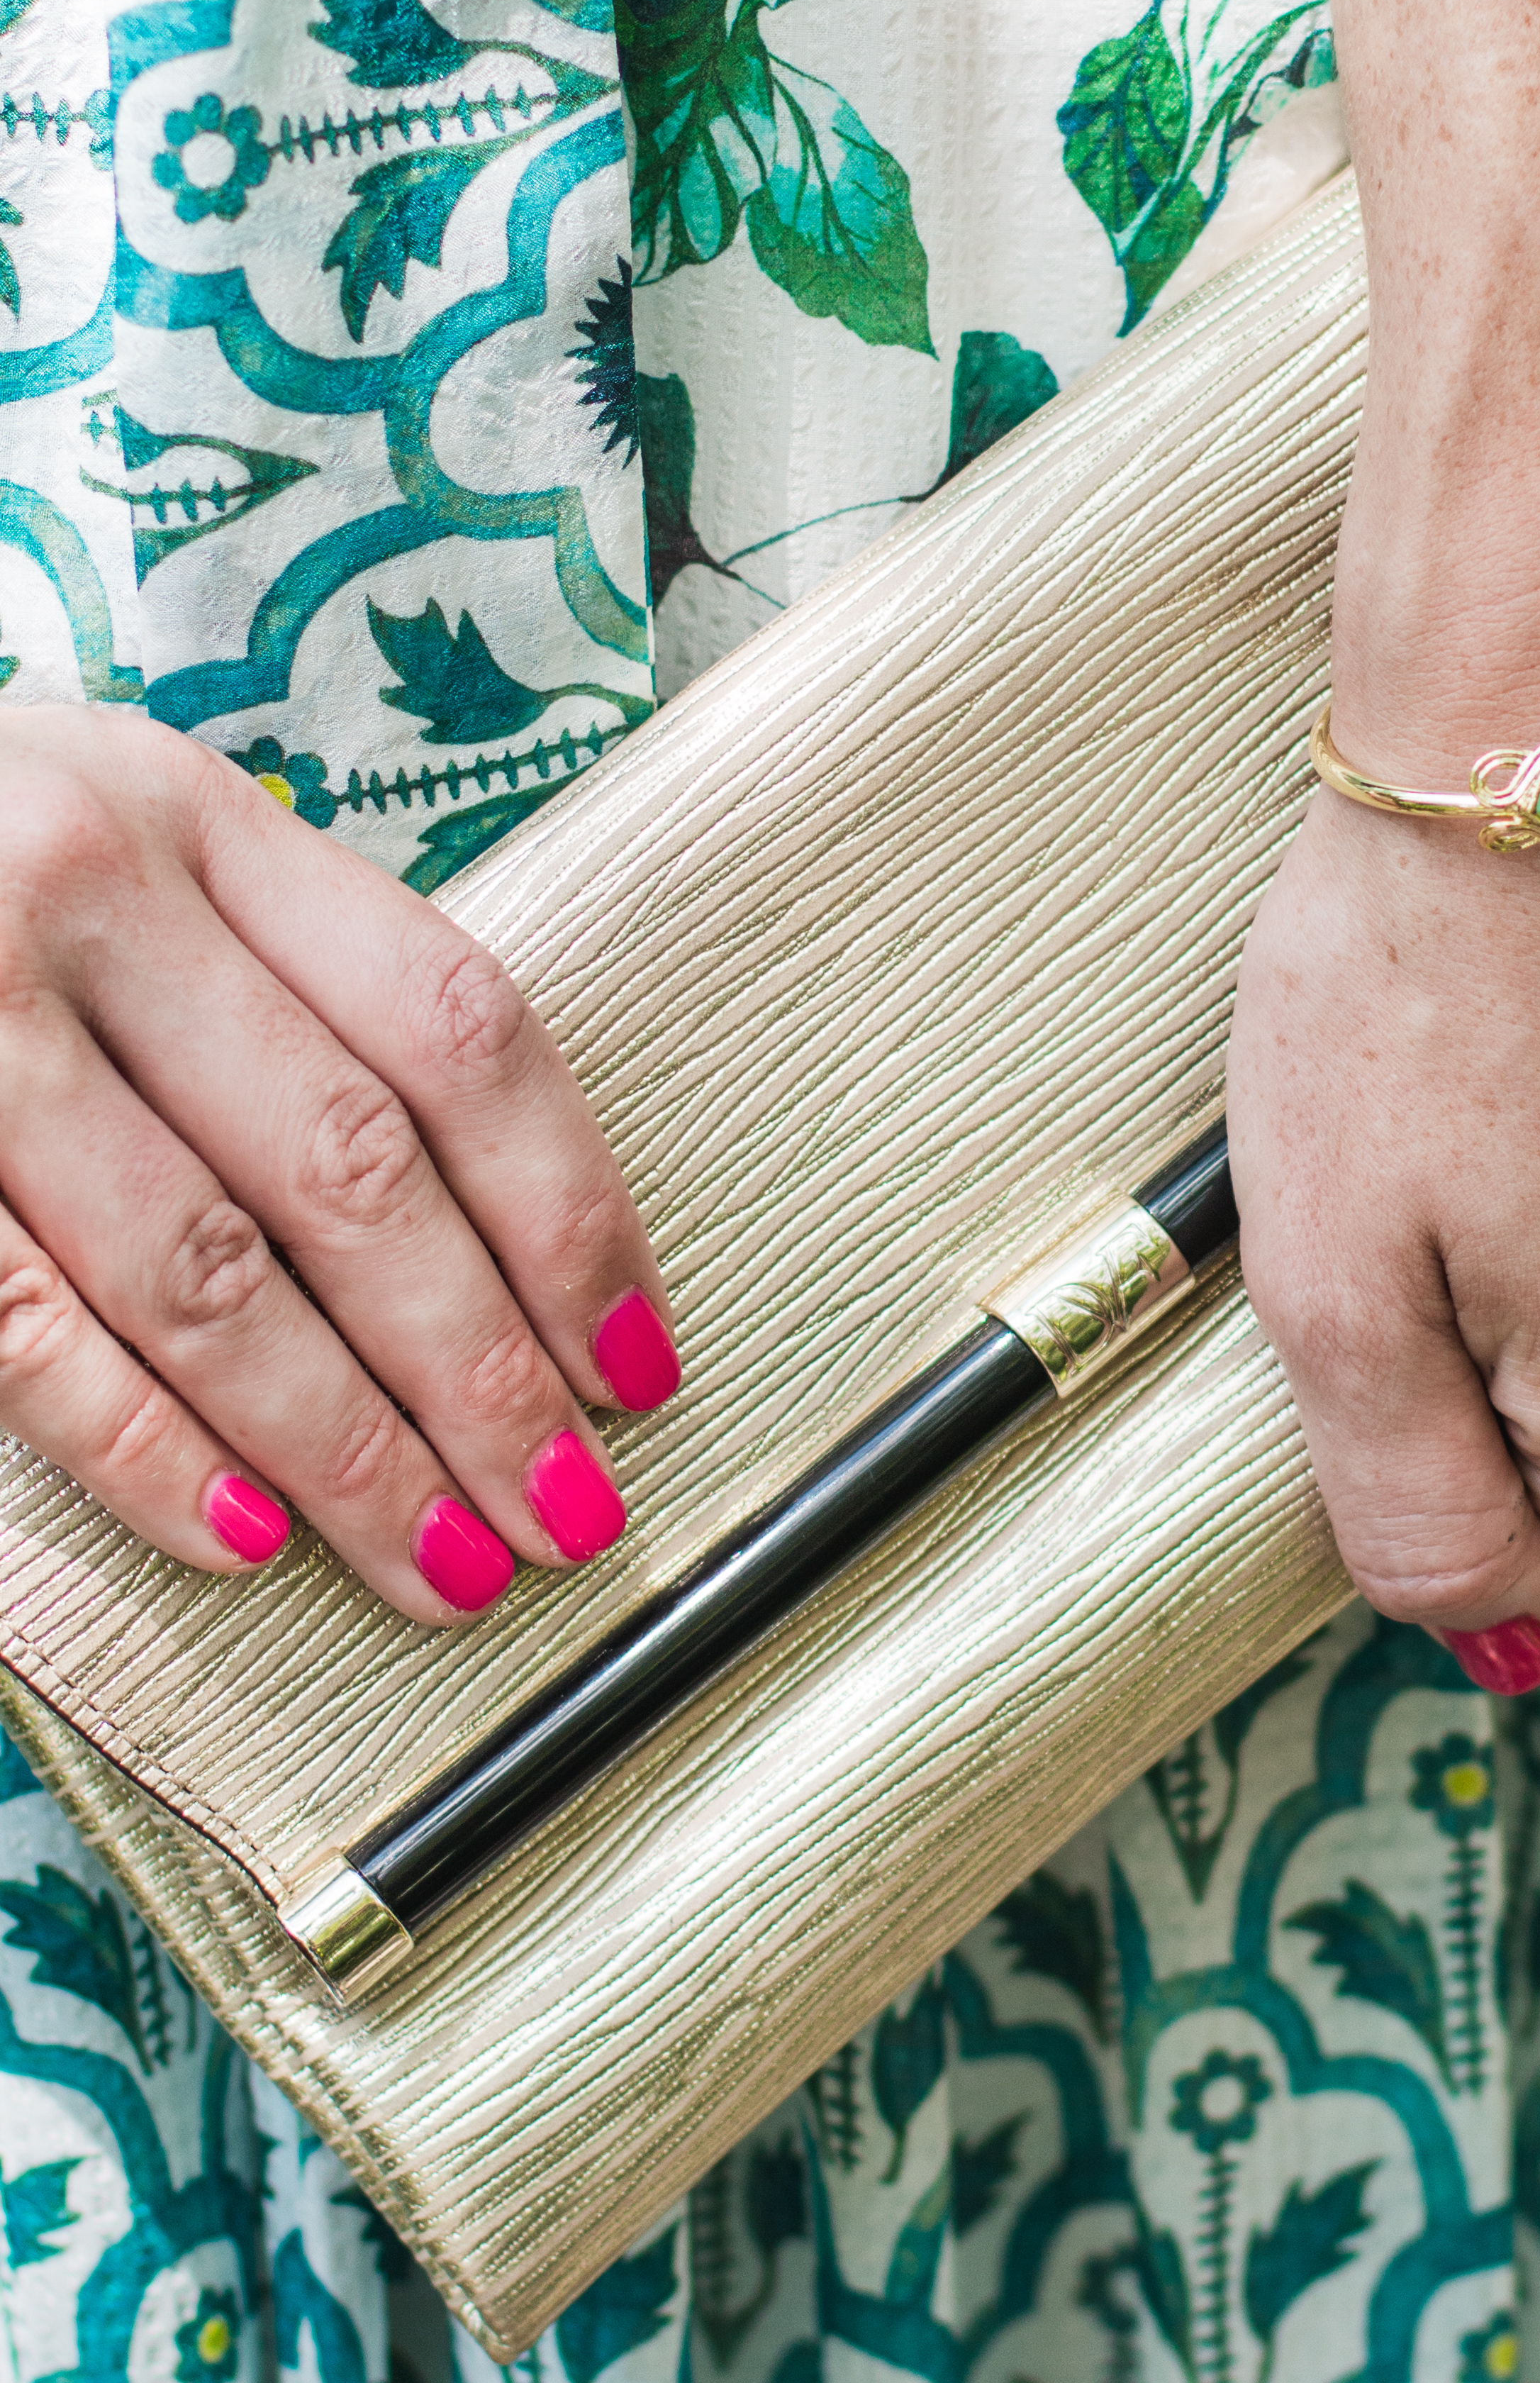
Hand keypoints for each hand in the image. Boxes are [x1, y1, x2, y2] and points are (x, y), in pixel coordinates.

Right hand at [0, 707, 675, 1617]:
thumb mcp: (129, 847)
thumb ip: (282, 983)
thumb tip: (496, 1236)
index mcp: (200, 819)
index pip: (454, 1030)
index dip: (569, 1211)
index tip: (636, 1361)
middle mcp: (88, 895)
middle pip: (351, 1169)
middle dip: (479, 1368)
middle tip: (566, 1508)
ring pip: (201, 1270)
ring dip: (342, 1444)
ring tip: (444, 1563)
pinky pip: (23, 1329)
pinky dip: (140, 1447)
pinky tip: (243, 1537)